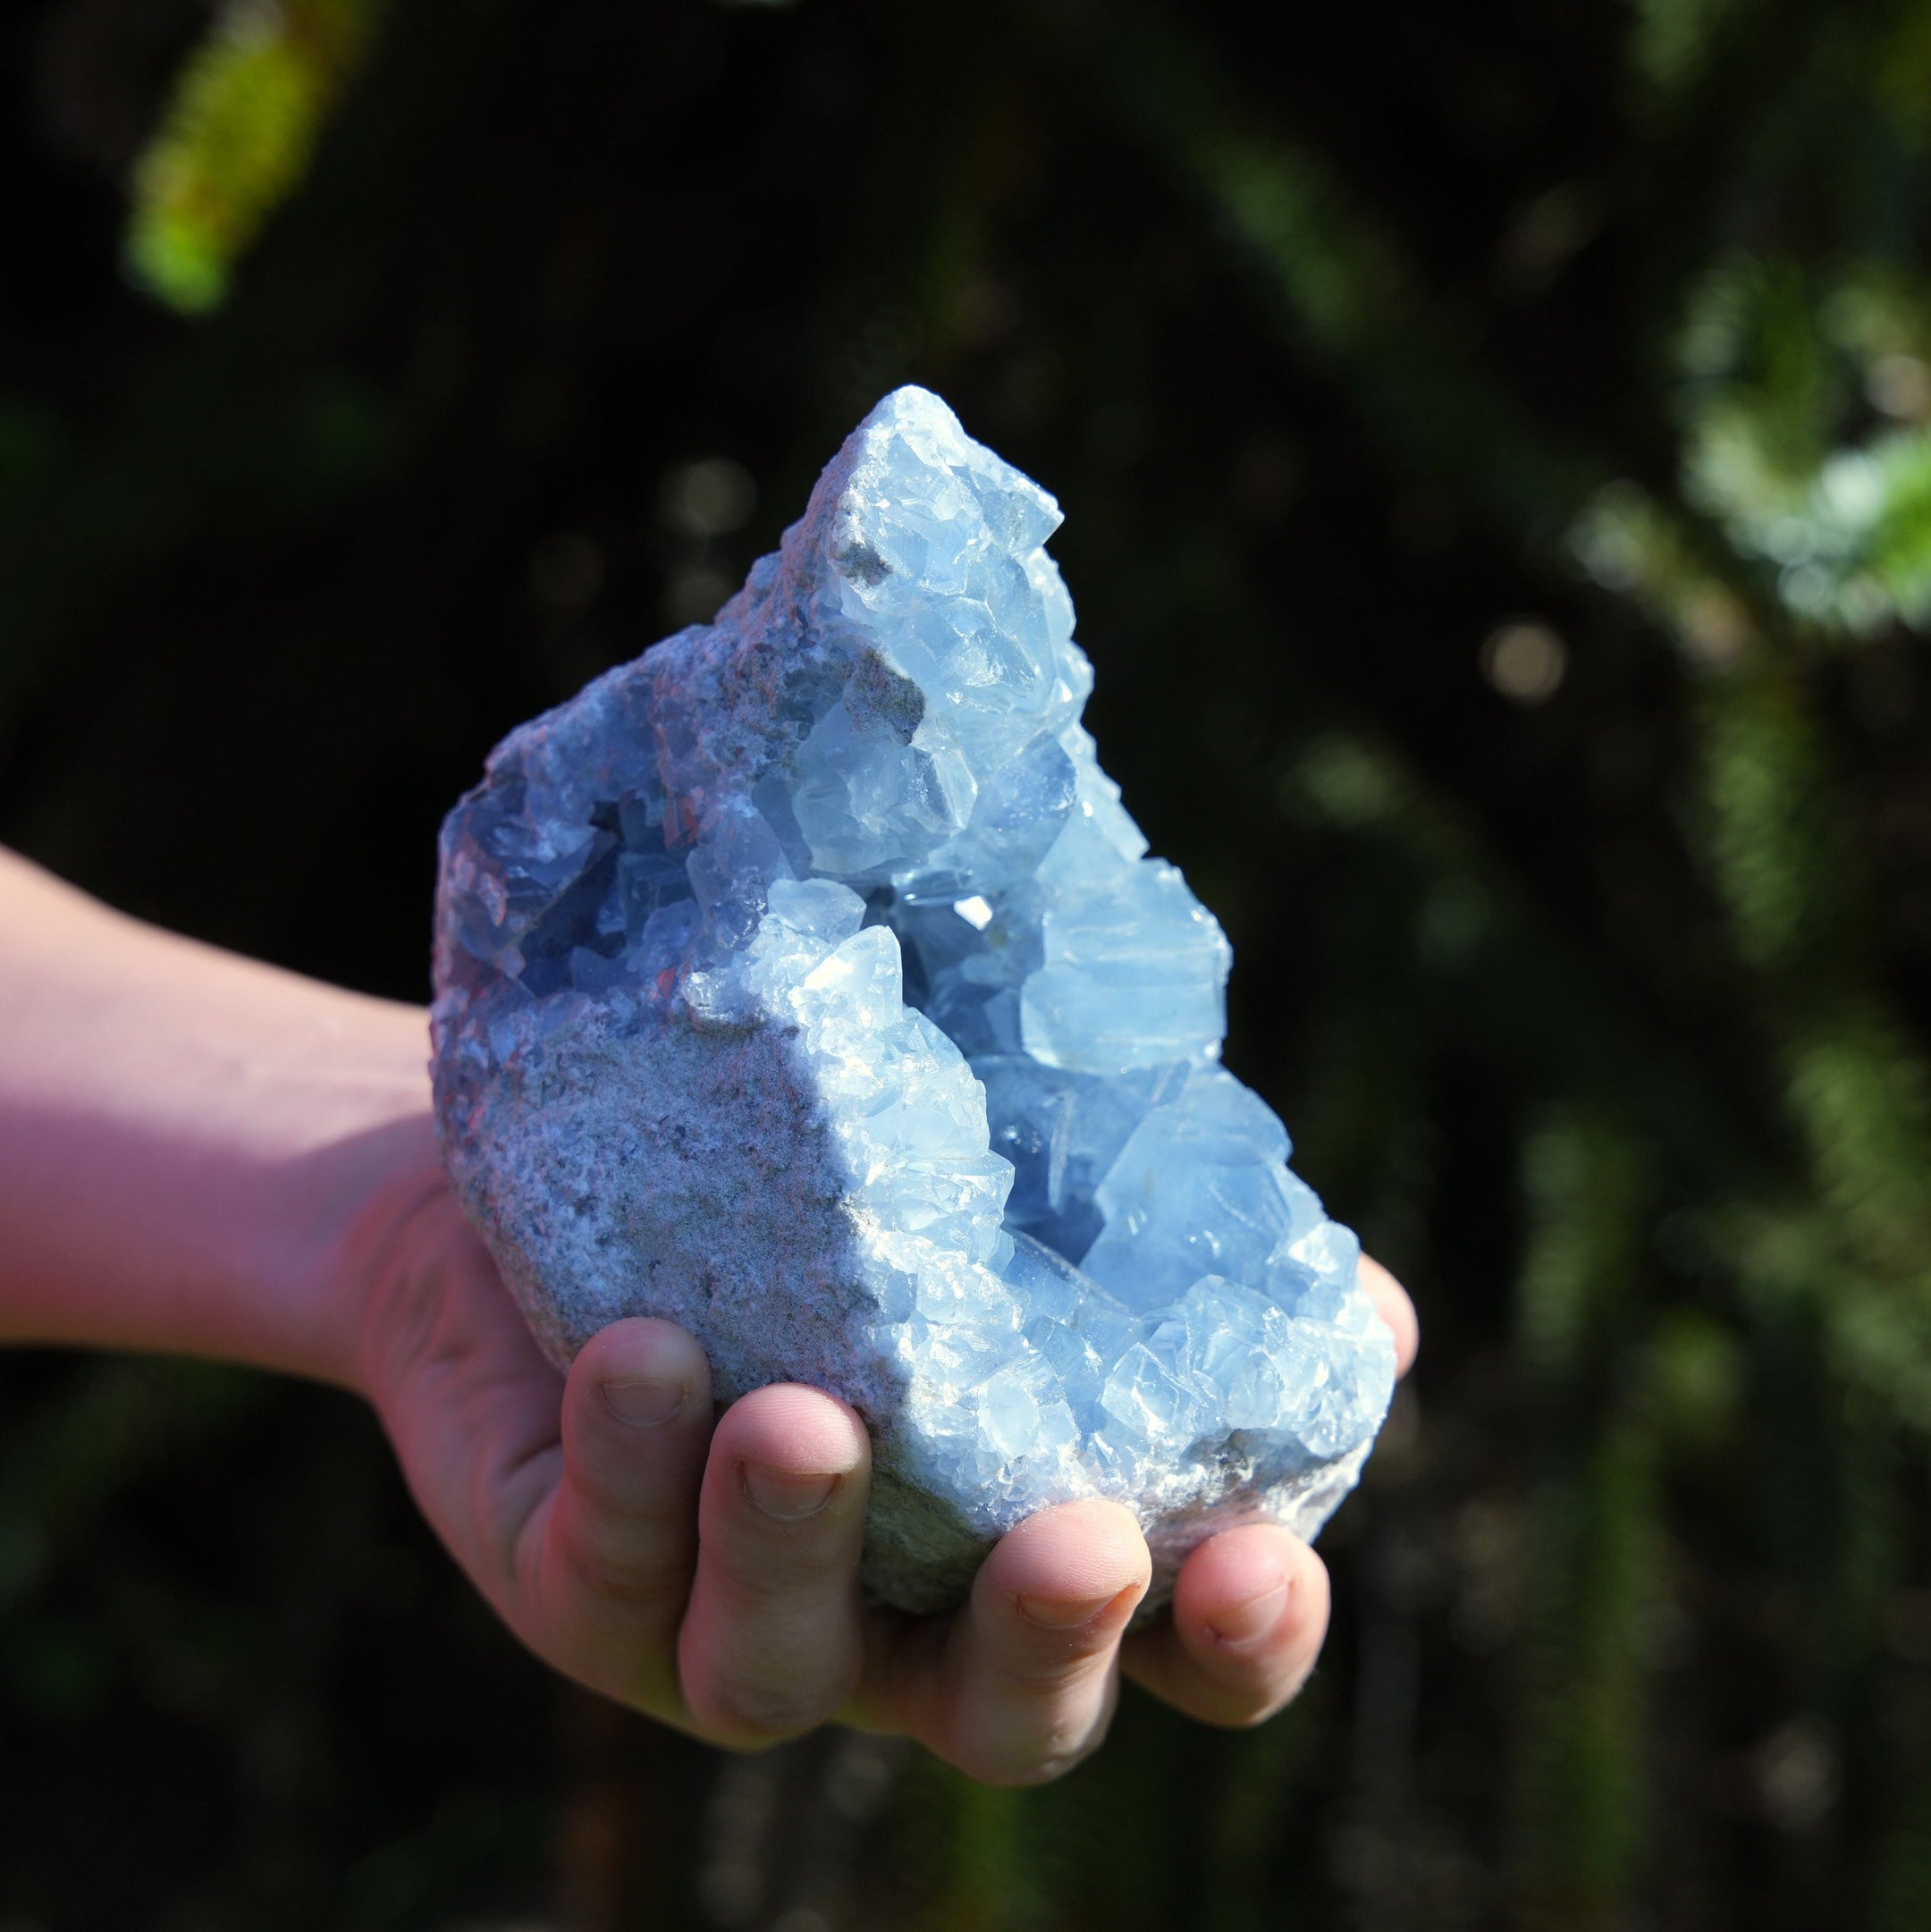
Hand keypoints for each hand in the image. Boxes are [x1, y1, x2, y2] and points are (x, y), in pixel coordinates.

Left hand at [348, 1133, 1417, 1786]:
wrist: (560, 1174)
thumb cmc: (821, 1197)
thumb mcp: (1003, 1212)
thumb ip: (1164, 1257)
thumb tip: (1373, 1311)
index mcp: (1025, 1548)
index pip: (1175, 1649)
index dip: (1242, 1642)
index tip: (1269, 1561)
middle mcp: (896, 1623)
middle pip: (997, 1717)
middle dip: (1048, 1651)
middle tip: (1085, 1543)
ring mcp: (729, 1624)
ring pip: (772, 1670)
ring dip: (796, 1550)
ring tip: (803, 1424)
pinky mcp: (579, 1582)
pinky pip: (606, 1560)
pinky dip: (635, 1464)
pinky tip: (644, 1351)